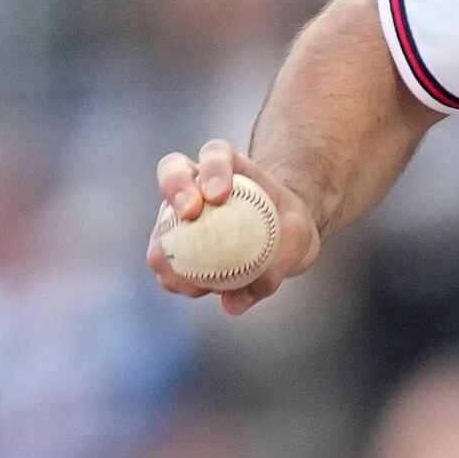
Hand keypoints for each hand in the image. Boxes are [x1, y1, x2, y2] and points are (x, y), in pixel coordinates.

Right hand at [149, 140, 312, 314]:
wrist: (279, 238)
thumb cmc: (289, 227)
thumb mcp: (298, 238)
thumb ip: (277, 262)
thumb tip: (232, 303)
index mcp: (229, 165)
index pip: (215, 154)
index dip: (211, 169)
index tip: (219, 194)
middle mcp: (196, 182)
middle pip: (172, 171)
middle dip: (175, 190)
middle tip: (190, 215)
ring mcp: (179, 212)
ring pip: (160, 223)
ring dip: (168, 251)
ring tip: (193, 279)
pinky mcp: (174, 244)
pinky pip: (165, 262)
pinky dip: (175, 278)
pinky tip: (195, 290)